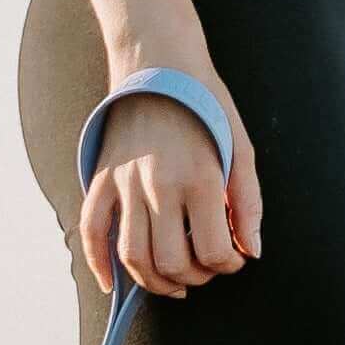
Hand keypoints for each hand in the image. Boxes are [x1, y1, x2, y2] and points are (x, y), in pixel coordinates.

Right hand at [83, 84, 262, 298]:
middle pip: (171, 261)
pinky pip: (92, 230)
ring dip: (155, 281)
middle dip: (195, 277)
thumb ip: (248, 203)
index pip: (211, 250)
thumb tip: (252, 251)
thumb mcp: (241, 146)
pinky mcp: (102, 178)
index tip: (233, 258)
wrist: (157, 61)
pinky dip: (98, 263)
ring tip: (175, 281)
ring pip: (132, 257)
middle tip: (206, 269)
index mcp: (198, 178)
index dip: (227, 264)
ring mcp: (125, 183)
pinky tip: (111, 284)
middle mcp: (158, 185)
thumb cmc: (205, 103)